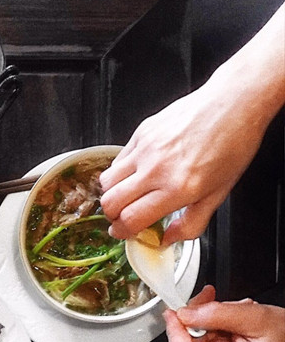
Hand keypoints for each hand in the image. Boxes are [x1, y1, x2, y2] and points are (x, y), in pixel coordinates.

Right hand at [99, 84, 263, 242]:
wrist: (234, 102)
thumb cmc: (233, 143)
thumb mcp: (219, 194)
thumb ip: (192, 223)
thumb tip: (168, 238)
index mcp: (177, 189)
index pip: (131, 220)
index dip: (122, 232)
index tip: (124, 232)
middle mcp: (157, 169)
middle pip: (111, 203)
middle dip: (113, 216)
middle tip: (124, 217)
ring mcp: (146, 149)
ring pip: (106, 182)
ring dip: (112, 194)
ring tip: (128, 194)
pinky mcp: (142, 132)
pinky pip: (117, 160)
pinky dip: (121, 172)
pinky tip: (138, 172)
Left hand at [164, 285, 284, 341]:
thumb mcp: (255, 317)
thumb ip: (217, 315)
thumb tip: (185, 314)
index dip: (175, 330)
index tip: (174, 310)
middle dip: (196, 315)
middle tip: (209, 296)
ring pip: (198, 338)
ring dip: (211, 318)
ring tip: (237, 310)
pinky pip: (209, 340)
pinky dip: (218, 324)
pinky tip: (236, 319)